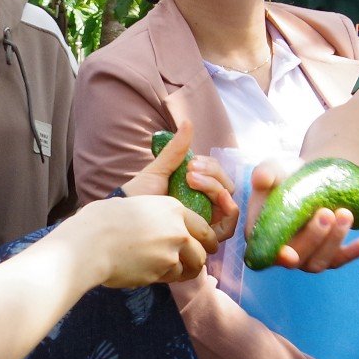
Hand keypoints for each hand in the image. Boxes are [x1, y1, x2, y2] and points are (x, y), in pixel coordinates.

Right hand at [64, 193, 211, 289]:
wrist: (89, 243)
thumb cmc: (103, 220)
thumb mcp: (136, 203)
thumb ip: (157, 214)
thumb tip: (161, 223)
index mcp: (173, 209)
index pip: (203, 227)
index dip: (207, 240)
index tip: (206, 246)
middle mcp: (178, 230)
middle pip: (202, 251)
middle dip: (199, 259)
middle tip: (193, 265)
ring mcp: (170, 253)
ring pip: (190, 268)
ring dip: (183, 271)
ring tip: (172, 272)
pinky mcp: (160, 273)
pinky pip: (170, 278)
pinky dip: (164, 278)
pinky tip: (150, 272)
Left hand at [122, 129, 239, 248]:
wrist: (128, 221)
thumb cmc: (140, 198)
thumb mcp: (159, 171)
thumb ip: (175, 150)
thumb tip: (188, 122)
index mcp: (196, 188)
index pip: (215, 174)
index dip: (209, 166)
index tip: (191, 163)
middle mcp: (205, 204)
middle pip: (225, 186)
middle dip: (212, 175)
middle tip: (190, 172)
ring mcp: (208, 220)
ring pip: (228, 202)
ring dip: (216, 188)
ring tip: (194, 182)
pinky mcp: (209, 236)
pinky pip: (229, 224)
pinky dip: (230, 210)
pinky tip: (219, 200)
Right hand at [248, 158, 358, 270]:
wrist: (312, 178)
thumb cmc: (287, 175)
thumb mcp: (275, 168)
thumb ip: (265, 172)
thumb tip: (262, 179)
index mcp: (262, 234)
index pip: (265, 251)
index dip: (275, 257)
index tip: (288, 254)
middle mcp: (282, 250)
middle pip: (295, 257)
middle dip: (313, 237)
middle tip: (327, 212)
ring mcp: (306, 255)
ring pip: (318, 261)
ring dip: (334, 241)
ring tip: (346, 214)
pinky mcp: (328, 254)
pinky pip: (340, 259)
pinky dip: (353, 253)